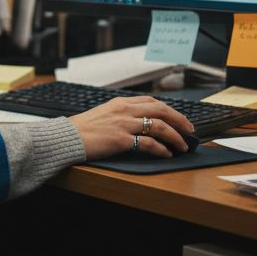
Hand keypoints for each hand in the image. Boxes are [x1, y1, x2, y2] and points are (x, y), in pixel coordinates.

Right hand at [68, 96, 194, 158]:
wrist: (67, 138)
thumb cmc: (82, 129)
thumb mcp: (103, 114)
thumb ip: (121, 115)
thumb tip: (138, 122)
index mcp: (121, 102)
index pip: (152, 101)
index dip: (169, 110)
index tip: (179, 118)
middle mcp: (124, 110)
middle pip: (161, 110)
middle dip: (179, 120)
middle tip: (189, 130)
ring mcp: (123, 124)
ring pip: (159, 126)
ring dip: (175, 136)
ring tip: (182, 146)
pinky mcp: (121, 140)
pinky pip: (148, 143)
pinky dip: (161, 149)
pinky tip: (166, 154)